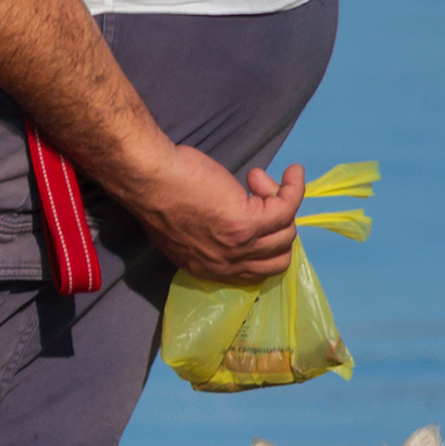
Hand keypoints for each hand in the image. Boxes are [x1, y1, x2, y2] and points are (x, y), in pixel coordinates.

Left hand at [123, 142, 305, 281]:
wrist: (149, 179)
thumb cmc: (159, 194)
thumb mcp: (182, 232)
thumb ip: (208, 240)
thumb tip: (232, 228)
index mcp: (209, 269)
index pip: (256, 272)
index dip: (266, 244)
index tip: (260, 216)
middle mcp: (227, 264)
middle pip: (278, 257)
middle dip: (278, 227)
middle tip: (259, 198)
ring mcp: (240, 245)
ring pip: (286, 232)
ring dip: (281, 201)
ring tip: (256, 180)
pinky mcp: (248, 222)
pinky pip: (289, 207)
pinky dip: (295, 188)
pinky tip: (291, 172)